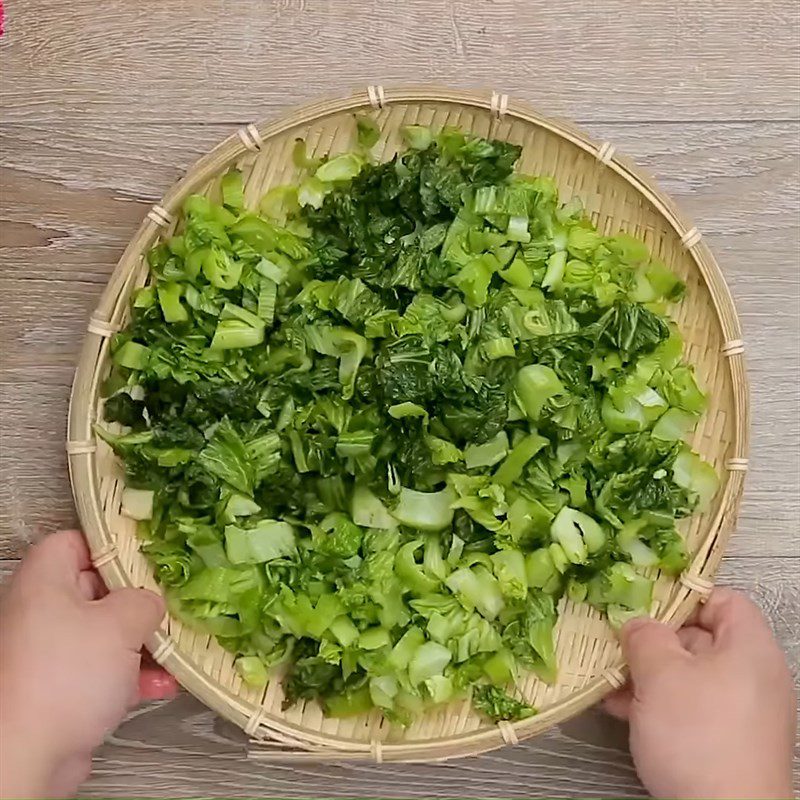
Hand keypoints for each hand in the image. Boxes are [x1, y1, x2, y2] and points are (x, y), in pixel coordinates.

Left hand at [0, 531, 177, 798]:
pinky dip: (130, 675)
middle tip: (168, 605)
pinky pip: (100, 671)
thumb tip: (151, 602)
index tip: (148, 558)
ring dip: (141, 643)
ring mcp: (48, 654)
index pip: (74, 543)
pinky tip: (161, 685)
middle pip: (94, 589)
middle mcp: (40, 614)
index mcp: (43, 584)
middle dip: (137, 600)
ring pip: (102, 634)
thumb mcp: (120, 624)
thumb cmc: (66, 677)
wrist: (24, 756)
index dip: (111, 547)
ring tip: (173, 650)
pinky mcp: (58, 690)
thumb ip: (144, 602)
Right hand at [605, 588, 795, 798]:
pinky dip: (656, 703)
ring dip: (645, 674)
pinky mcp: (725, 741)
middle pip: (698, 637)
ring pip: (687, 675)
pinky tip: (620, 710)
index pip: (721, 599)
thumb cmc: (699, 737)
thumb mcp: (661, 673)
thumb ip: (645, 636)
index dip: (680, 596)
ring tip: (607, 680)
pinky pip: (689, 707)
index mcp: (749, 647)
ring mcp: (739, 711)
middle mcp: (751, 675)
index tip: (641, 605)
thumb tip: (637, 624)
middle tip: (615, 643)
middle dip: (651, 640)